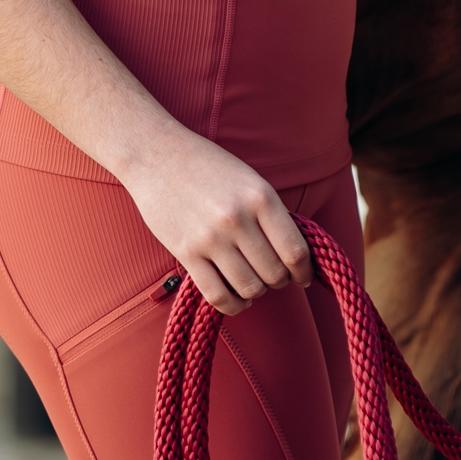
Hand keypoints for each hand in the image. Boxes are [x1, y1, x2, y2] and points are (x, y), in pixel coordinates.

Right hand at [119, 120, 312, 315]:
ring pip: (250, 288)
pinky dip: (234, 305)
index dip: (304, 271)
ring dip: (258, 292)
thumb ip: (270, 213)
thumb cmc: (207, 165)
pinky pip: (218, 296)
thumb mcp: (249, 179)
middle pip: (275, 274)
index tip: (303, 278)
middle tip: (275, 277)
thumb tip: (293, 254)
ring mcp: (211, 238)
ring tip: (254, 284)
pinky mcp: (187, 253)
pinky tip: (237, 297)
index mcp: (260, 196)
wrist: (156, 154)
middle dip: (280, 281)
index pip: (295, 251)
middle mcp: (238, 219)